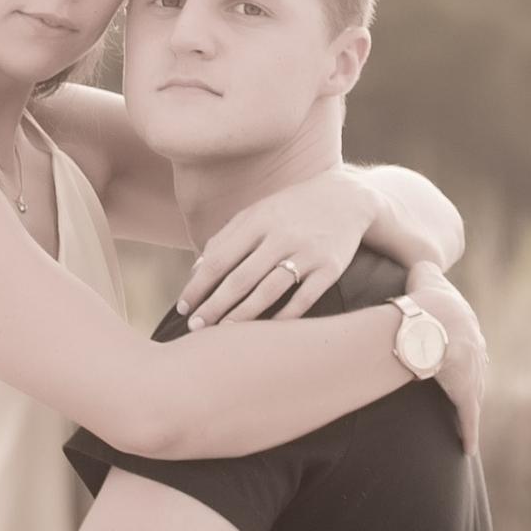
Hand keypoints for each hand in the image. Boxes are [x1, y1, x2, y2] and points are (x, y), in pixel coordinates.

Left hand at [178, 167, 378, 327]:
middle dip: (214, 306)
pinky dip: (283, 317)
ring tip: (223, 332)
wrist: (347, 197)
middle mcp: (281, 236)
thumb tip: (196, 271)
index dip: (198, 285)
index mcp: (258, 221)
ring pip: (268, 291)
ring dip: (242, 315)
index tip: (183, 307)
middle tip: (196, 327)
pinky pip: (303, 299)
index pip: (219, 258)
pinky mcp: (330, 268)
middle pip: (240, 278)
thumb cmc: (291, 210)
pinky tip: (264, 331)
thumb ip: (226, 239)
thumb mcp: (257, 213)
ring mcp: (307, 252)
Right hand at [405, 262, 486, 454]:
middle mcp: (474, 352)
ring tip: (466, 418)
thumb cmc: (425, 297)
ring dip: (470, 405)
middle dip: (470, 376)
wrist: (433, 321)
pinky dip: (469, 432)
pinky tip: (469, 448)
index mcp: (465, 327)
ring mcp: (472, 374)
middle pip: (475, 368)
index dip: (460, 347)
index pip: (466, 340)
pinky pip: (468, 418)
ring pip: (474, 394)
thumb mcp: (424, 273)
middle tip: (463, 384)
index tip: (453, 353)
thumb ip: (423, 268)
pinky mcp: (465, 394)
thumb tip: (418, 258)